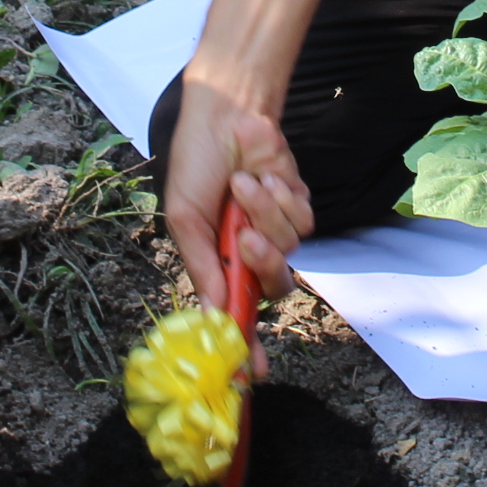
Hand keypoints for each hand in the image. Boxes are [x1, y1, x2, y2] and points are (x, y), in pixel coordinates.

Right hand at [162, 69, 313, 360]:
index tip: (251, 371)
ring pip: (289, 249)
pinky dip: (281, 197)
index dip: (246, 344)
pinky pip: (302, 220)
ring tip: (243, 185)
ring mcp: (276, 228)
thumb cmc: (197, 163)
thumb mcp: (185, 217)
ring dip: (264, 214)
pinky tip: (263, 175)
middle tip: (245, 238)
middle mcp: (250, 251)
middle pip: (274, 287)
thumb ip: (202, 266)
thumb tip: (213, 313)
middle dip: (263, 263)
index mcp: (220, 260)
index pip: (238, 311)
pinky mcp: (297, 204)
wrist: (227, 115)